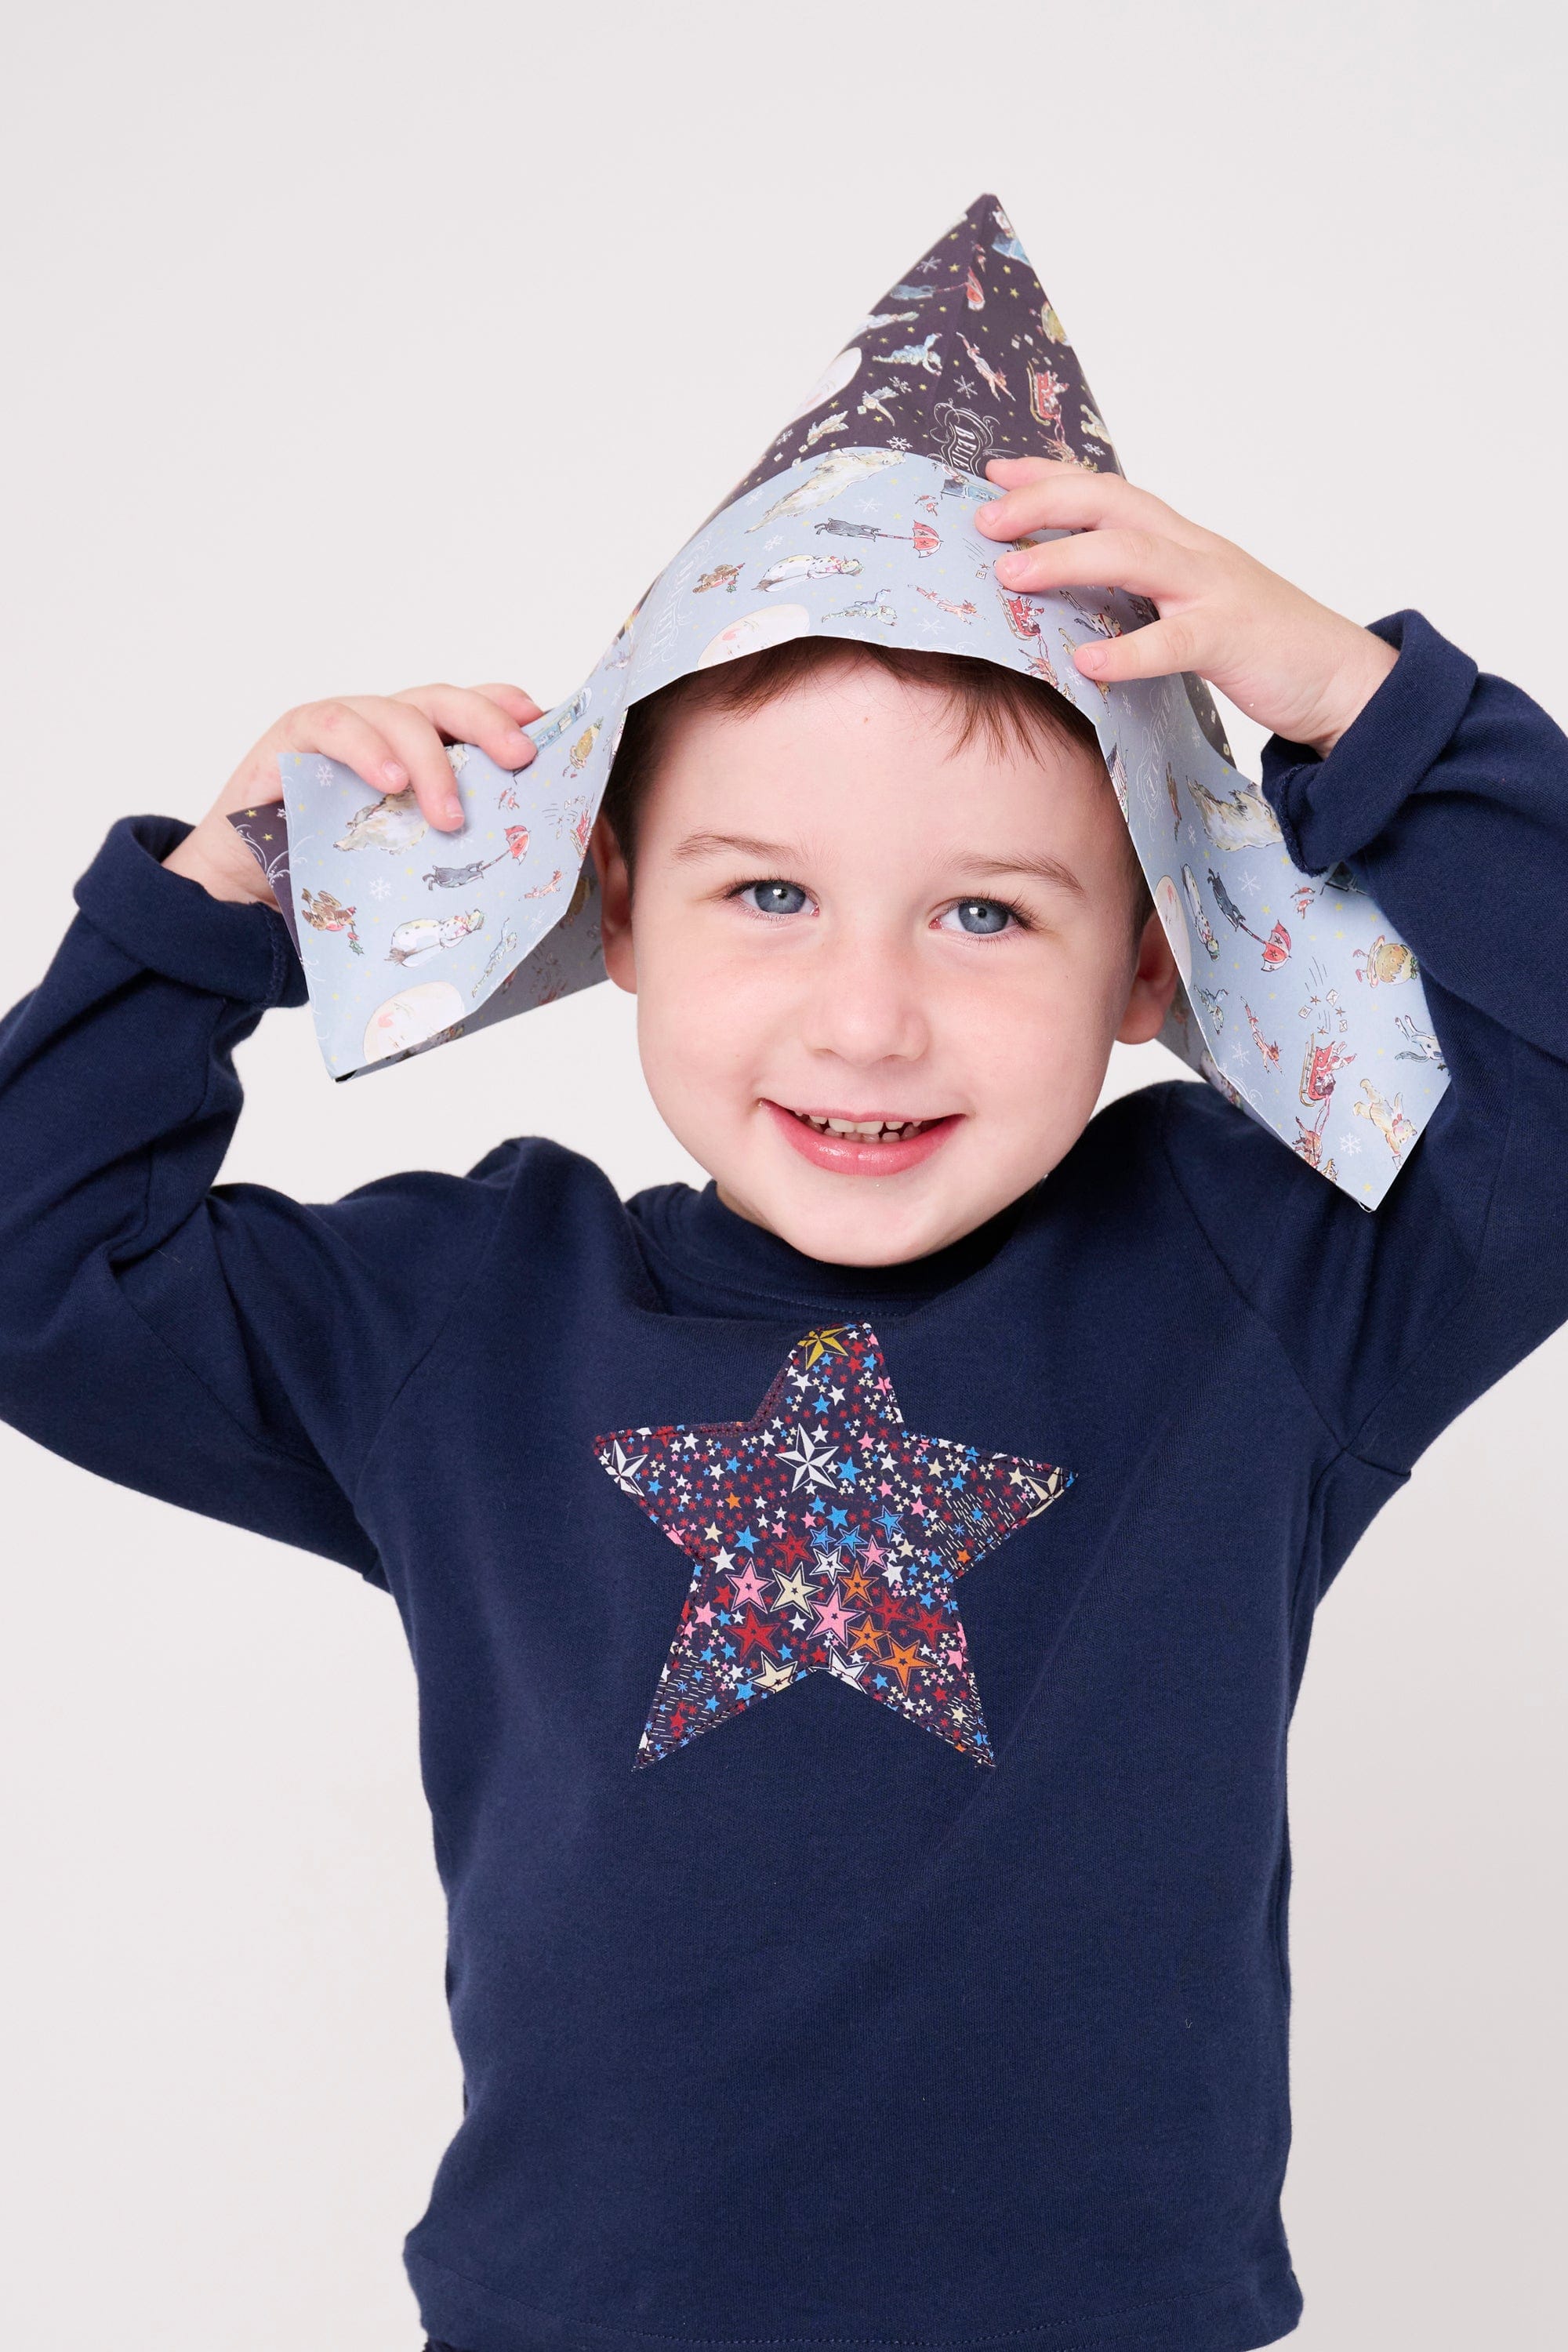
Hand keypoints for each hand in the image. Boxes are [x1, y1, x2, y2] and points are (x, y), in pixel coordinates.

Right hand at [162, 681, 541, 905]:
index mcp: (418, 752)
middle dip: (487, 724)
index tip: (546, 727)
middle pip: (443, 702)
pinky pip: (333, 726)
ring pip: (397, 714)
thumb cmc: (330, 881)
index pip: (469, 714)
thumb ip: (448, 857)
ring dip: (430, 761)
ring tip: (448, 814)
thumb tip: (524, 892)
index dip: (507, 710)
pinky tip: (388, 783)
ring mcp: (339, 727)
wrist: (242, 898)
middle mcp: (383, 729)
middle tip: (518, 760)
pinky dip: (366, 750)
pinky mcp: (292, 737)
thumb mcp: (404, 867)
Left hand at [976, 459, 1397, 759]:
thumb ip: (1140, 597)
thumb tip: (1070, 606)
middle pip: (1112, 506)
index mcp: (1182, 542)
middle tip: (984, 520)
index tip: (993, 473)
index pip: (1108, 492)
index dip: (1050, 477)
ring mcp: (1216, 590)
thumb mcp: (1190, 608)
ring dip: (1067, 560)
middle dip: (1043, 504)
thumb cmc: (1261, 647)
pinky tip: (1088, 662)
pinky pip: (1175, 641)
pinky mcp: (1233, 638)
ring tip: (1012, 576)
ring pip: (1134, 557)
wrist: (1344, 677)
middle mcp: (1195, 551)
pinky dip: (1130, 651)